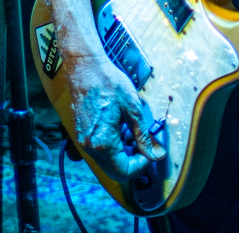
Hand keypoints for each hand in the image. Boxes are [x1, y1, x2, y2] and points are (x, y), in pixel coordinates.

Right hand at [67, 55, 165, 182]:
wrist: (85, 66)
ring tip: (133, 132)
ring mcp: (83, 141)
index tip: (151, 152)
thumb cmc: (108, 82)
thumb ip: (144, 136)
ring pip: (107, 162)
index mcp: (104, 143)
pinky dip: (113, 146)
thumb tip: (156, 155)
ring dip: (123, 154)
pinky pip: (99, 150)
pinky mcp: (81, 134)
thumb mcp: (133, 108)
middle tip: (144, 144)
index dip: (141, 165)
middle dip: (132, 161)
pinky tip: (120, 127)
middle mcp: (90, 147)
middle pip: (114, 171)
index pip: (124, 172)